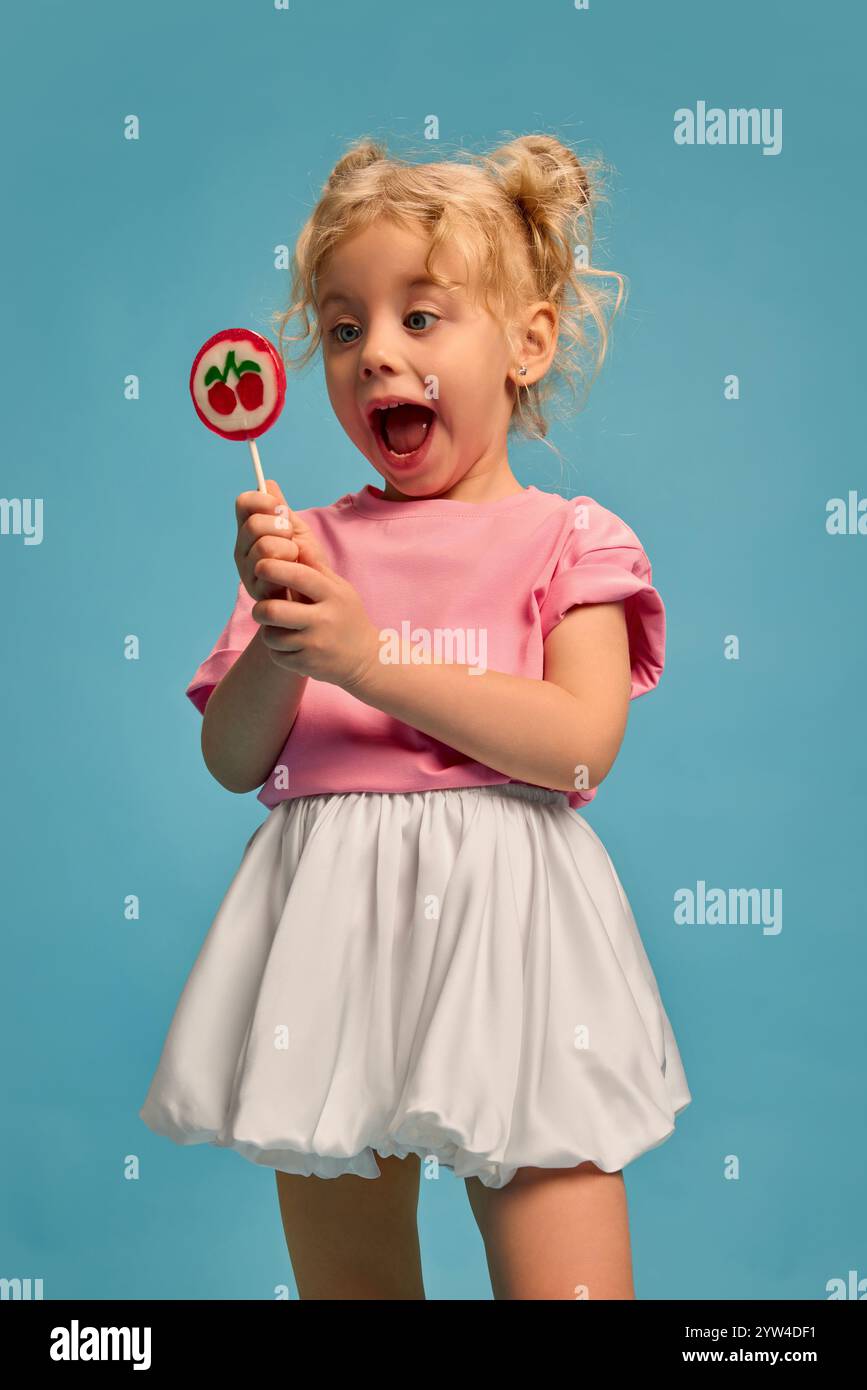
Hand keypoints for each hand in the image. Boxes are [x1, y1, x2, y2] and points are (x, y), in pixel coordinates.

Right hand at [234, 479, 330, 603]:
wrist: (316, 594)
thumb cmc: (306, 563)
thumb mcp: (297, 531)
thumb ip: (281, 510)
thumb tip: (268, 483)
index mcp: (249, 530)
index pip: (244, 503)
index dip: (264, 501)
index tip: (281, 510)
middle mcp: (242, 548)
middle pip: (254, 524)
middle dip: (281, 529)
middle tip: (291, 540)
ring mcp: (246, 569)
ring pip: (264, 546)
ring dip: (288, 550)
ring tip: (293, 560)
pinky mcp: (255, 589)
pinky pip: (270, 569)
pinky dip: (288, 568)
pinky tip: (290, 575)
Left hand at [252, 549, 380, 690]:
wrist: (365, 659)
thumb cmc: (346, 616)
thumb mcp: (340, 589)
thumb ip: (316, 567)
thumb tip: (294, 540)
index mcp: (333, 595)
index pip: (299, 576)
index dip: (275, 569)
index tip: (259, 565)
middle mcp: (325, 619)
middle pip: (273, 611)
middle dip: (260, 609)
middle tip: (261, 609)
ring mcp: (315, 645)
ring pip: (271, 636)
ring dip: (270, 632)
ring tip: (280, 629)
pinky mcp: (307, 665)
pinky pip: (276, 655)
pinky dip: (278, 651)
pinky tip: (292, 646)